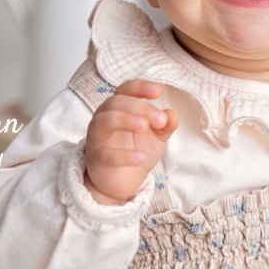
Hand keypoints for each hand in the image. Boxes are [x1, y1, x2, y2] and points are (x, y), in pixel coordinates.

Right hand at [84, 80, 178, 204]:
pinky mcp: (97, 160)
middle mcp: (104, 118)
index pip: (125, 89)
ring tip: (144, 126)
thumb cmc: (136, 149)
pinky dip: (123, 155)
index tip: (158, 91)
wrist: (123, 181)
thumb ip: (166, 124)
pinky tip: (140, 157)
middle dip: (140, 107)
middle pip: (116, 102)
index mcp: (119, 107)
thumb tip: (172, 114)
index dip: (140, 87)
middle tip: (160, 120)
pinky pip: (106, 155)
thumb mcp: (157, 136)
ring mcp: (98, 138)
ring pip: (104, 121)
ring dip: (125, 120)